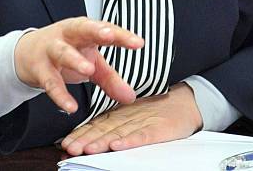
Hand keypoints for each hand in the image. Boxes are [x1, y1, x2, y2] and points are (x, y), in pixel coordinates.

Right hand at [14, 17, 143, 113]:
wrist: (27, 53)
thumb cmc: (65, 52)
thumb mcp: (90, 62)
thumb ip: (110, 78)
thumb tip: (131, 97)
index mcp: (84, 30)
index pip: (106, 29)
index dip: (122, 35)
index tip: (138, 43)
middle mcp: (68, 35)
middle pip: (82, 28)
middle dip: (96, 30)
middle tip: (109, 35)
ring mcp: (51, 49)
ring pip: (62, 52)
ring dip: (75, 59)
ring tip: (88, 69)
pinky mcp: (39, 68)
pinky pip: (50, 81)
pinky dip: (60, 94)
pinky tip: (71, 106)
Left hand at [61, 82, 202, 155]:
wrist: (186, 102)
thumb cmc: (156, 112)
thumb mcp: (132, 116)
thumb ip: (112, 125)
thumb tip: (86, 139)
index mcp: (120, 114)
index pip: (97, 125)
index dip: (81, 133)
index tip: (66, 142)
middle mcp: (127, 117)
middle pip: (103, 130)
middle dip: (85, 139)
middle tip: (71, 147)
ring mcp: (142, 122)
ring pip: (118, 133)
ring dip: (101, 141)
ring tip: (87, 148)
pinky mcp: (158, 128)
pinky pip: (142, 136)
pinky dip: (129, 141)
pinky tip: (118, 145)